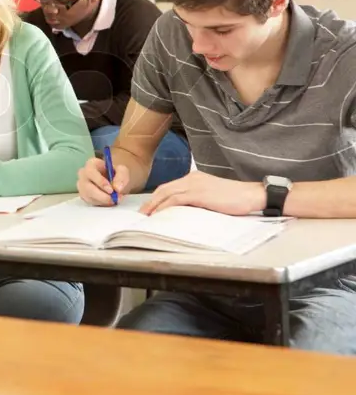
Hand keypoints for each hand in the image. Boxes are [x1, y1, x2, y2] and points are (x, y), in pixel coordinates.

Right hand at [77, 157, 129, 206]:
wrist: (113, 180)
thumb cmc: (115, 173)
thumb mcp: (122, 171)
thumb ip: (121, 177)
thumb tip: (117, 188)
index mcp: (91, 164)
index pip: (90, 172)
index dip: (100, 181)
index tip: (111, 190)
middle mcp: (83, 174)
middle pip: (87, 187)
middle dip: (101, 195)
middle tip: (114, 199)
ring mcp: (82, 186)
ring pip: (88, 196)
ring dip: (103, 200)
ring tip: (115, 200)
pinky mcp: (84, 195)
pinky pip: (90, 202)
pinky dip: (101, 203)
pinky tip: (109, 201)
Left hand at [142, 172, 263, 215]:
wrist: (252, 195)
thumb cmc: (236, 198)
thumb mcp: (212, 196)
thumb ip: (198, 199)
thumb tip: (186, 211)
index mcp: (194, 178)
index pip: (170, 187)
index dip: (157, 197)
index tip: (149, 207)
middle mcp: (192, 178)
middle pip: (164, 189)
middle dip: (151, 201)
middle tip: (142, 213)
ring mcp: (194, 185)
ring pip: (167, 194)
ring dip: (154, 205)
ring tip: (146, 216)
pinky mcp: (199, 194)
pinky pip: (175, 200)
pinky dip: (164, 207)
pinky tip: (159, 215)